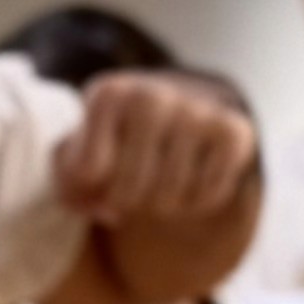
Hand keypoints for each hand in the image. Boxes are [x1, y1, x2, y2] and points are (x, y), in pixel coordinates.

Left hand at [53, 74, 255, 229]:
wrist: (181, 106)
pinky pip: (208, 196)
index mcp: (108, 94)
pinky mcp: (234, 129)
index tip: (97, 172)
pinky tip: (191, 179)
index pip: (89, 173)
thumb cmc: (118, 139)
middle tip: (130, 186)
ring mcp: (196, 111)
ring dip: (161, 206)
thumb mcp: (79, 152)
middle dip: (126, 202)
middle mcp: (152, 96)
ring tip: (159, 182)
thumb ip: (68, 187)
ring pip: (169, 198)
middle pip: (128, 192)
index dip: (91, 188)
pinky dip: (197, 203)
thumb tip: (104, 208)